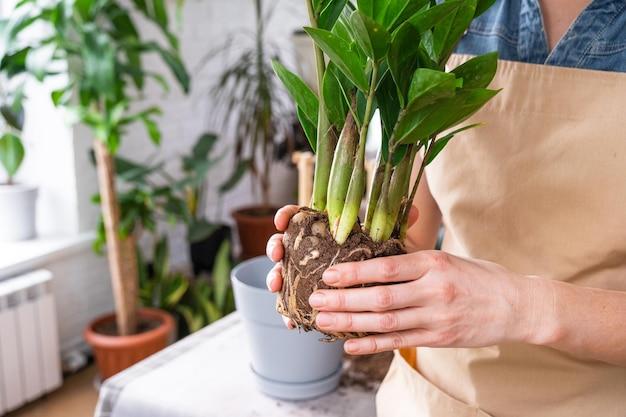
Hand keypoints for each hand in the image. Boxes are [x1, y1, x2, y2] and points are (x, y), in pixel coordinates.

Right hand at [265, 204, 419, 328]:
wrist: (392, 287)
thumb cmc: (387, 258)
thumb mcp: (393, 241)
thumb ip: (397, 225)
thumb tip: (415, 210)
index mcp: (327, 229)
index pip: (301, 216)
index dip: (288, 216)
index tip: (283, 220)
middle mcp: (312, 249)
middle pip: (285, 243)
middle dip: (276, 246)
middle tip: (278, 253)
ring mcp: (307, 273)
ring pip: (284, 273)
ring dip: (276, 278)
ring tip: (277, 286)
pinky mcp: (310, 297)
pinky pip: (293, 304)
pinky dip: (290, 312)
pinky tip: (291, 321)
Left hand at [309, 251, 555, 354]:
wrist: (518, 306)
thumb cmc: (479, 276)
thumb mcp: (447, 258)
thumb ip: (413, 259)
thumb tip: (372, 258)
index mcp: (433, 264)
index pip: (385, 268)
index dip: (353, 273)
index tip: (329, 275)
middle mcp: (434, 291)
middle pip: (379, 298)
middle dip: (343, 300)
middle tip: (315, 301)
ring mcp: (436, 317)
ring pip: (385, 322)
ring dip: (350, 323)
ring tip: (323, 322)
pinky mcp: (439, 338)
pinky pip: (400, 342)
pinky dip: (372, 345)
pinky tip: (350, 345)